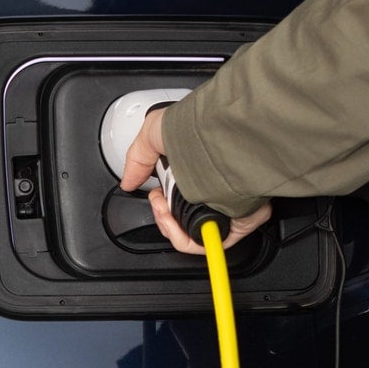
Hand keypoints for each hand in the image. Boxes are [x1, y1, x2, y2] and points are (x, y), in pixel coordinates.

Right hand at [118, 105, 272, 255]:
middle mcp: (215, 190)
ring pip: (192, 234)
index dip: (161, 203)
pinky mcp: (241, 221)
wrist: (217, 134)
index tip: (154, 194)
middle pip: (183, 219)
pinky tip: (174, 223)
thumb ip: (137, 159)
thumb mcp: (154, 132)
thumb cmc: (197, 125)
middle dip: (161, 215)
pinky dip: (185, 239)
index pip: (179, 200)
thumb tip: (128, 182)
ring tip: (162, 210)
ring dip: (168, 227)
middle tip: (157, 201)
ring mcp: (228, 207)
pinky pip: (208, 242)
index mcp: (200, 172)